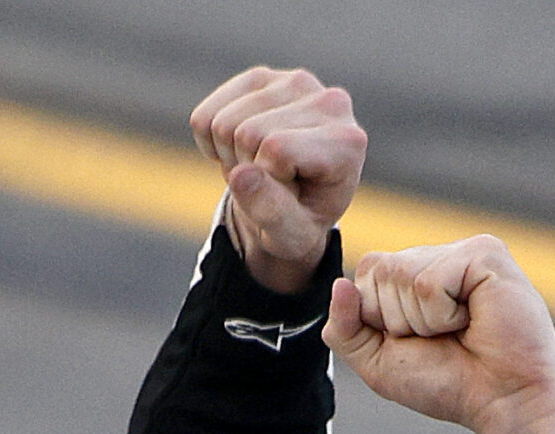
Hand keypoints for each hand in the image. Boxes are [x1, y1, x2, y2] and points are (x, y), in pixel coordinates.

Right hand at [190, 67, 366, 294]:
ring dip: (230, 156)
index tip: (290, 194)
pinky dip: (211, 142)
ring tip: (259, 169)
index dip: (269, 180)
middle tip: (270, 184)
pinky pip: (206, 115)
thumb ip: (272, 212)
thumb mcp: (292, 235)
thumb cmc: (300, 220)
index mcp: (348, 141)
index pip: (277, 149)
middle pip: (248, 133)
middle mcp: (330, 101)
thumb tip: (241, 175)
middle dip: (246, 168)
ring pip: (224, 122)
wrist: (294, 201)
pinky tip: (241, 150)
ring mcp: (295, 83)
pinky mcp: (264, 78)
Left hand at [323, 236, 554, 433]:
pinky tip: (475, 321)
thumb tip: (339, 284)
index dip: (379, 318)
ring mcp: (464, 251)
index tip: (420, 342)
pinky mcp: (485, 255)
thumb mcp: (379, 363)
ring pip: (402, 276)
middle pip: (378, 271)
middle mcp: (439, 255)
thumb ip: (346, 329)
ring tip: (462, 330)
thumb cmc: (452, 384)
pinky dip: (444, 315)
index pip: (366, 272)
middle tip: (444, 338)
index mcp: (416, 273)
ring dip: (425, 321)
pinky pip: (430, 282)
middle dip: (400, 320)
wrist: (505, 403)